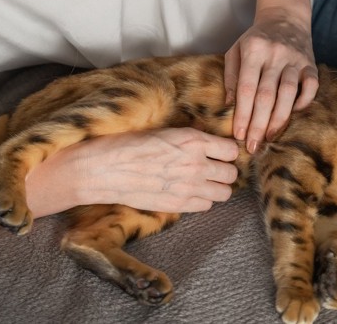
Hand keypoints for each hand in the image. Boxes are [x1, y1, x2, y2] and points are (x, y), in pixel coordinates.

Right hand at [40, 127, 238, 212]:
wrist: (105, 169)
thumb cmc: (129, 144)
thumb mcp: (164, 131)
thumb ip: (190, 138)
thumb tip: (207, 140)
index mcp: (193, 140)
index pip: (231, 150)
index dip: (227, 152)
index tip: (221, 153)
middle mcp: (197, 163)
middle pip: (232, 173)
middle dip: (225, 171)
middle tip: (214, 169)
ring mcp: (189, 186)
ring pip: (224, 193)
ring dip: (217, 188)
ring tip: (204, 183)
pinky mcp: (179, 205)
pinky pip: (206, 206)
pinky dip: (202, 201)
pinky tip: (189, 193)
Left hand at [224, 6, 318, 152]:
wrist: (285, 17)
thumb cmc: (255, 39)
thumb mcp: (235, 50)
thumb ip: (230, 76)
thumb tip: (229, 105)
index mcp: (253, 50)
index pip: (246, 88)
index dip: (243, 114)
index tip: (239, 135)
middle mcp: (274, 55)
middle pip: (266, 95)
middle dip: (259, 124)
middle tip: (253, 146)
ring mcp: (295, 59)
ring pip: (288, 94)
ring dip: (279, 119)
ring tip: (270, 137)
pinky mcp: (310, 63)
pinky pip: (311, 86)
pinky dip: (304, 102)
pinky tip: (293, 115)